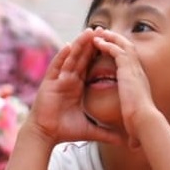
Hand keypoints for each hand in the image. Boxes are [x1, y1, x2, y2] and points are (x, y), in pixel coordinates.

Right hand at [29, 29, 123, 144]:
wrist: (46, 136)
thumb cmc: (64, 131)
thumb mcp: (90, 130)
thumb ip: (106, 133)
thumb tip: (123, 140)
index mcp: (77, 87)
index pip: (89, 67)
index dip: (98, 55)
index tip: (109, 43)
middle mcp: (67, 81)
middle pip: (81, 58)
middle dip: (90, 44)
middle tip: (100, 29)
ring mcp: (58, 81)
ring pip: (70, 59)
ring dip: (79, 45)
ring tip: (88, 31)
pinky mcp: (49, 84)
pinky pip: (56, 67)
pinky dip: (61, 56)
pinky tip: (68, 45)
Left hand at [90, 28, 159, 145]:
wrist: (145, 122)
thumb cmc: (142, 125)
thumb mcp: (133, 124)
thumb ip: (130, 128)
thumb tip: (130, 145)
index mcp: (139, 82)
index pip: (129, 63)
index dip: (120, 54)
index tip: (111, 50)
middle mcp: (139, 72)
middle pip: (127, 49)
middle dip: (115, 39)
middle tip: (103, 33)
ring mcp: (134, 69)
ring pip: (122, 46)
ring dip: (110, 38)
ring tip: (97, 32)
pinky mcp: (128, 69)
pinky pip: (116, 51)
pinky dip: (107, 45)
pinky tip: (96, 42)